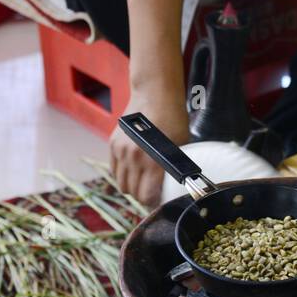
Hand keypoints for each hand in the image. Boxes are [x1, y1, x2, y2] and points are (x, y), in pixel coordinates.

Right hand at [109, 91, 191, 207]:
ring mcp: (120, 151)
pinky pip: (114, 170)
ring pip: (121, 184)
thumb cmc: (173, 118)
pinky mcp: (113, 144)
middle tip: (153, 193)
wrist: (154, 94)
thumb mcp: (182, 144)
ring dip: (132, 187)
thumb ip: (177, 166)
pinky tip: (134, 171)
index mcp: (153, 160)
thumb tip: (183, 185)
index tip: (161, 201)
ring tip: (143, 183)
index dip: (154, 202)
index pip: (147, 195)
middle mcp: (134, 158)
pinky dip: (122, 175)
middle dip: (143, 197)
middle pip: (133, 192)